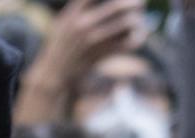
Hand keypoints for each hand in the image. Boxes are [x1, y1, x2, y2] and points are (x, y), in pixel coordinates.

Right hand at [16, 0, 148, 120]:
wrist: (54, 73)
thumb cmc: (61, 44)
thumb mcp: (64, 21)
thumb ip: (80, 5)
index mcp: (74, 13)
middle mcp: (83, 25)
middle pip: (118, 6)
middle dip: (133, 4)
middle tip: (140, 4)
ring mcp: (92, 41)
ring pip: (125, 24)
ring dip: (136, 21)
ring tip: (138, 22)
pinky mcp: (99, 55)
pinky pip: (125, 44)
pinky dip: (135, 39)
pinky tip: (137, 37)